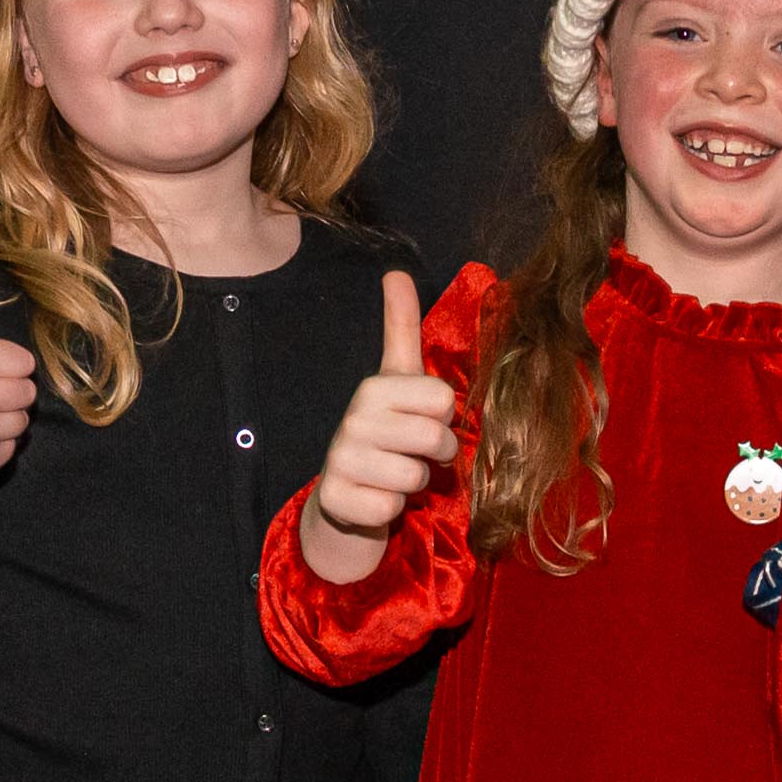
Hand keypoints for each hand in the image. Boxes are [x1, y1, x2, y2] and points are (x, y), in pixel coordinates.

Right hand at [295, 269, 459, 583]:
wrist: (345, 499)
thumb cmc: (384, 436)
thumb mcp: (396, 381)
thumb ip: (401, 328)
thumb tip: (396, 270)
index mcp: (374, 388)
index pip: (443, 400)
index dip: (444, 419)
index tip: (423, 422)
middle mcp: (353, 420)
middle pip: (435, 438)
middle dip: (436, 455)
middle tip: (415, 455)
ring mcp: (341, 461)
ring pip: (415, 477)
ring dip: (414, 485)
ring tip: (394, 478)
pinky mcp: (337, 501)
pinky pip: (390, 509)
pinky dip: (390, 511)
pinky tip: (375, 499)